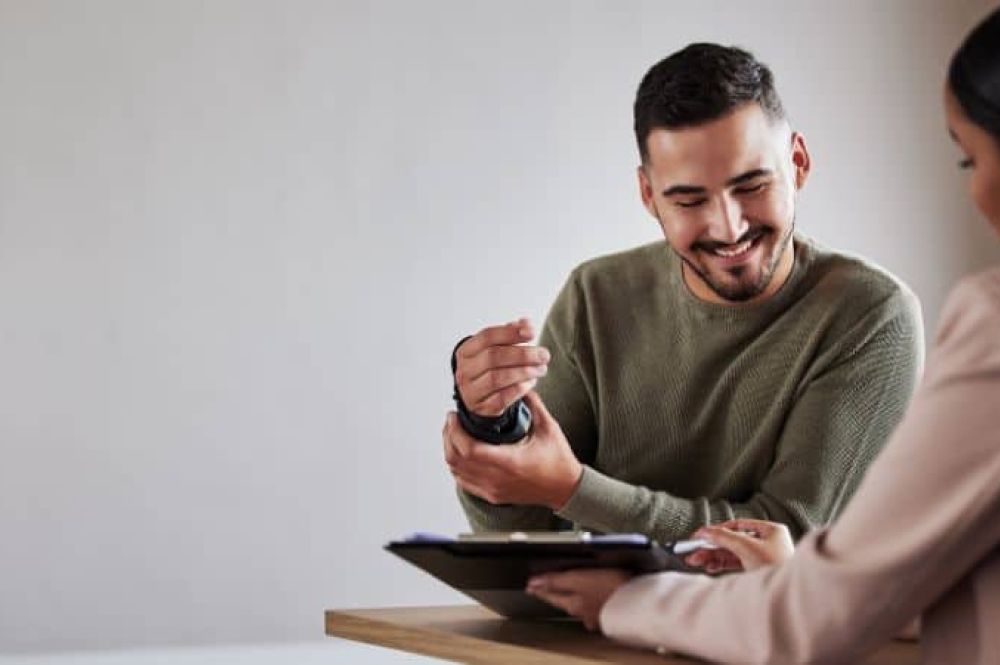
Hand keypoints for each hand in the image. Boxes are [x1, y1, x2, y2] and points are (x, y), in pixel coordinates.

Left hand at [443, 391, 582, 508]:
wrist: (566, 489)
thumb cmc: (559, 460)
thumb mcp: (548, 427)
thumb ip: (533, 404)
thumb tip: (521, 385)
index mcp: (509, 462)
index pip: (468, 449)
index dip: (455, 431)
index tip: (454, 415)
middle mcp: (497, 478)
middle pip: (456, 460)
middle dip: (448, 437)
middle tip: (451, 421)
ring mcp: (493, 489)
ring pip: (456, 472)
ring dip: (451, 451)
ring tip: (454, 434)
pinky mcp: (492, 495)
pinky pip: (463, 483)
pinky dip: (457, 467)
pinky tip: (461, 454)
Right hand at [454, 319, 549, 416]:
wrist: (480, 397)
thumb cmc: (491, 368)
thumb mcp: (497, 348)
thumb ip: (511, 333)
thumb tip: (526, 324)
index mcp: (466, 351)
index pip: (487, 336)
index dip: (511, 332)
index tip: (532, 333)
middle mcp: (464, 371)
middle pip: (494, 357)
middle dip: (523, 354)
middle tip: (543, 355)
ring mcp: (471, 391)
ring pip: (498, 378)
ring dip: (524, 372)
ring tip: (541, 369)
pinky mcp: (481, 408)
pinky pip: (502, 398)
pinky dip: (520, 388)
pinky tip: (531, 382)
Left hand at [525, 568, 631, 630]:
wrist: (641, 602)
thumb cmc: (612, 589)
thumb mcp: (578, 579)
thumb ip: (555, 581)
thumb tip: (532, 584)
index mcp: (573, 604)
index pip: (550, 595)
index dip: (541, 587)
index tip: (531, 584)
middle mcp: (584, 614)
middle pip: (566, 601)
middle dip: (559, 592)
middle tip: (549, 585)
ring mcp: (600, 615)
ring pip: (583, 604)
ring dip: (579, 596)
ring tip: (576, 588)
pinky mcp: (614, 613)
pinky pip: (599, 605)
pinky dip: (596, 599)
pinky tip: (602, 595)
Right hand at [684, 519, 794, 573]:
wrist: (789, 597)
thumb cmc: (777, 567)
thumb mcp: (746, 546)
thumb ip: (723, 537)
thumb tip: (704, 531)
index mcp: (771, 531)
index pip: (738, 525)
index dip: (717, 530)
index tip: (700, 535)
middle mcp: (768, 543)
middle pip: (732, 541)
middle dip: (711, 546)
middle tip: (693, 551)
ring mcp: (763, 559)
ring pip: (732, 554)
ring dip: (713, 557)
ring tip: (695, 561)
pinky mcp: (758, 573)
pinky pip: (736, 565)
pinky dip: (721, 565)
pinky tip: (709, 567)